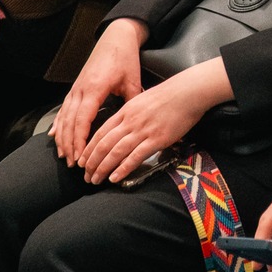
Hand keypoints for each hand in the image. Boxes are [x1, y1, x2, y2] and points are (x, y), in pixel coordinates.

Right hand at [52, 18, 146, 162]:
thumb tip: (135, 124)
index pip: (82, 120)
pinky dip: (58, 123)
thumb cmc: (125, 57)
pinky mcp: (76, 87)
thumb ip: (131, 103)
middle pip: (69, 122)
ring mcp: (76, 88)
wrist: (116, 37)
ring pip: (63, 117)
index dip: (80, 140)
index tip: (81, 157)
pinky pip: (63, 108)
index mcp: (94, 88)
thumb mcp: (132, 81)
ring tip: (64, 155)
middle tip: (72, 164)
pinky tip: (54, 135)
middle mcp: (81, 89)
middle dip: (69, 144)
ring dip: (62, 138)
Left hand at [77, 57, 231, 184]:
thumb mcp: (143, 100)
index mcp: (126, 111)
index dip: (89, 148)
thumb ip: (131, 113)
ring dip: (103, 168)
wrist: (188, 92)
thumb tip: (123, 127)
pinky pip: (135, 157)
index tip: (83, 160)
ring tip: (95, 179)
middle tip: (86, 175)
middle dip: (92, 162)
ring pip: (115, 152)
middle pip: (104, 144)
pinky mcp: (156, 139)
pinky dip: (122, 169)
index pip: (101, 132)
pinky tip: (114, 178)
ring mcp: (143, 131)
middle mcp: (130, 121)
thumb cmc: (169, 95)